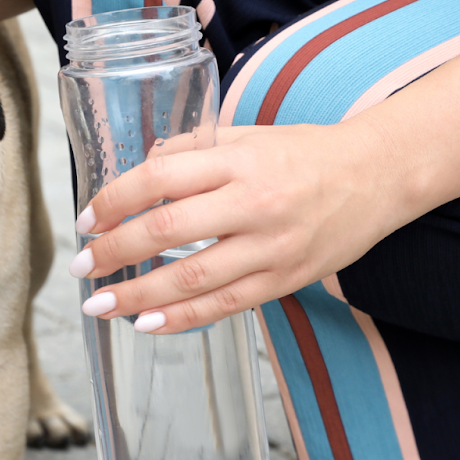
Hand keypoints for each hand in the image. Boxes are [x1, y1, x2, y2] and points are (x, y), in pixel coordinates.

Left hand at [69, 121, 417, 332]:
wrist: (378, 176)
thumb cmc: (306, 152)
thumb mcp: (248, 136)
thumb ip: (194, 150)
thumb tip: (141, 168)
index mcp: (239, 160)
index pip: (159, 179)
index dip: (114, 200)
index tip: (86, 219)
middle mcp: (254, 203)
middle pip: (167, 231)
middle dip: (114, 253)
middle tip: (81, 268)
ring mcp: (271, 247)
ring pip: (191, 279)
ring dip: (137, 296)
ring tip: (100, 306)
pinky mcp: (285, 280)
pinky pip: (224, 305)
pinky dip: (180, 318)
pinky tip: (146, 323)